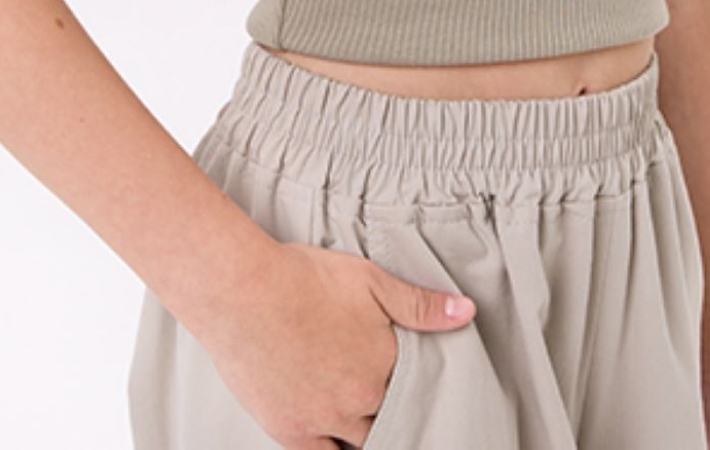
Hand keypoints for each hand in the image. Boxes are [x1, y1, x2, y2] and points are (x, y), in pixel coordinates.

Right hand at [197, 238, 475, 449]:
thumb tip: (467, 312)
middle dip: (395, 411)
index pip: (417, 389)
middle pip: (391, 420)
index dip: (417, 386)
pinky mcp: (291, 431)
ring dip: (369, 433)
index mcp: (383, 362)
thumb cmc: (302, 277)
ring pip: (362, 444)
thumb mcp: (369, 278)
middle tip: (391, 401)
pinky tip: (339, 441)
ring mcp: (324, 420)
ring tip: (368, 417)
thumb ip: (419, 303)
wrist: (242, 291)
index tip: (417, 384)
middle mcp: (359, 399)